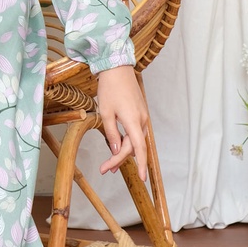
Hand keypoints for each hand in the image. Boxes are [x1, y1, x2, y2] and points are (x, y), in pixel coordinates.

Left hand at [96, 65, 148, 181]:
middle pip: (134, 146)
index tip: (141, 178)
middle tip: (106, 169)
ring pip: (136, 140)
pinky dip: (128, 141)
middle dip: (120, 159)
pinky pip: (136, 132)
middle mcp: (141, 120)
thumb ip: (111, 133)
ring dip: (124, 152)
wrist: (117, 69)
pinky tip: (119, 147)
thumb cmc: (109, 89)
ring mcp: (142, 116)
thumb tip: (117, 150)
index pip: (139, 148)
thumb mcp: (105, 113)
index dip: (140, 164)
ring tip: (110, 163)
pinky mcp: (139, 113)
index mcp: (133, 121)